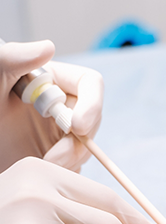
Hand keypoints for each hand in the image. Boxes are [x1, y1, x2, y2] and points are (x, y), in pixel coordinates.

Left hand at [0, 40, 102, 172]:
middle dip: (78, 144)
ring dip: (69, 162)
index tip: (77, 127)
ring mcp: (59, 133)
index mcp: (52, 80)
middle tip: (52, 159)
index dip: (92, 106)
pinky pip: (73, 168)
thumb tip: (48, 47)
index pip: (91, 85)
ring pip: (84, 149)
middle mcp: (60, 106)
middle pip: (92, 122)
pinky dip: (64, 175)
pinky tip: (42, 175)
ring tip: (40, 166)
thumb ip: (14, 58)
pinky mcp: (55, 157)